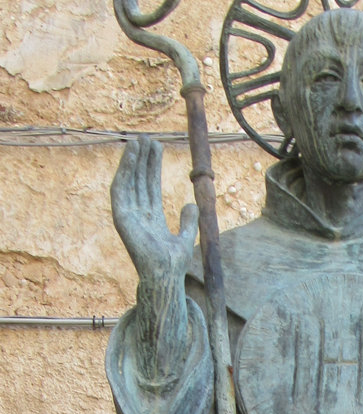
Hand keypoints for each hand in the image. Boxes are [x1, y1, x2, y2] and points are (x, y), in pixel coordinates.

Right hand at [110, 136, 198, 385]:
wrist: (165, 275)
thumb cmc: (174, 264)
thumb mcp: (185, 238)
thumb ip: (188, 222)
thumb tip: (190, 205)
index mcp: (151, 219)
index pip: (150, 187)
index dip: (152, 167)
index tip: (156, 148)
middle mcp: (138, 215)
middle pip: (139, 181)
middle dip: (143, 160)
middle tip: (147, 138)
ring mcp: (129, 216)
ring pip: (129, 182)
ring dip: (131, 162)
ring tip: (138, 141)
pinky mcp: (122, 218)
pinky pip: (120, 189)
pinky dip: (124, 172)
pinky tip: (130, 155)